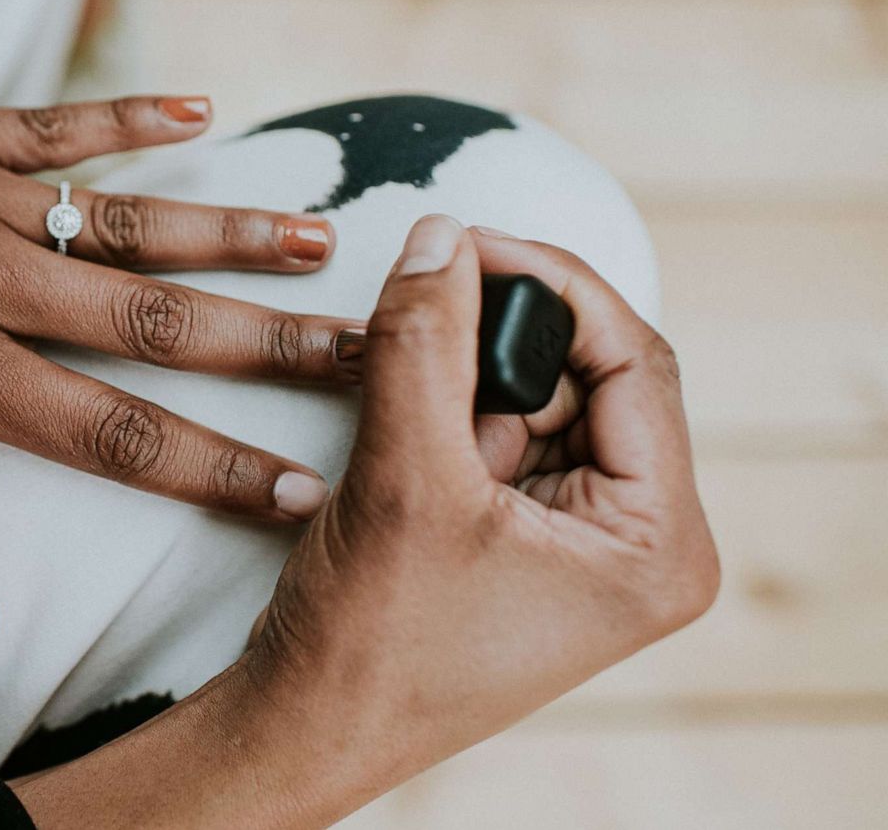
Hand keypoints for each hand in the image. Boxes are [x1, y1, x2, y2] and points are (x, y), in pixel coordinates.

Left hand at [0, 91, 352, 643]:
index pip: (113, 435)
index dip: (216, 470)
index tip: (305, 493)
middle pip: (155, 325)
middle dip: (273, 350)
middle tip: (369, 359)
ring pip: (126, 220)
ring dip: (229, 235)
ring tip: (324, 245)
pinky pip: (55, 122)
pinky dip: (130, 115)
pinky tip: (202, 111)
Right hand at [236, 215, 719, 822]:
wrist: (307, 729)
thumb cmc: (370, 645)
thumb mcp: (403, 477)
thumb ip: (425, 344)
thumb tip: (440, 236)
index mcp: (658, 544)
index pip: (635, 363)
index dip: (552, 284)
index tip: (467, 239)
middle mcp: (640, 543)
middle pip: (587, 377)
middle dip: (495, 347)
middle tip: (416, 321)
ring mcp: (585, 544)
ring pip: (536, 401)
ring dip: (461, 385)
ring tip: (401, 431)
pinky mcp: (529, 541)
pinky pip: (502, 439)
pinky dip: (448, 419)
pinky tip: (401, 450)